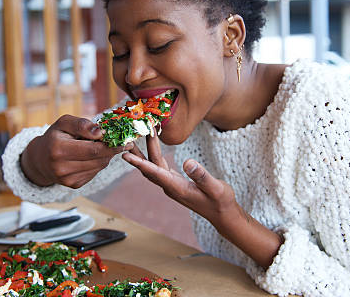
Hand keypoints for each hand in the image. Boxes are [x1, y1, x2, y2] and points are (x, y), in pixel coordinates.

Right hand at [21, 115, 131, 187]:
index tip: (126, 139)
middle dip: (113, 149)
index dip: (112, 145)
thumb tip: (101, 132)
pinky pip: (95, 172)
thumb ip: (82, 124)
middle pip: (98, 159)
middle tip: (124, 141)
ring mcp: (68, 179)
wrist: (40, 159)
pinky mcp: (74, 185)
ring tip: (104, 145)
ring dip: (106, 155)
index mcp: (58, 149)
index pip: (93, 149)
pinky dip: (98, 162)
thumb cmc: (55, 136)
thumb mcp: (64, 123)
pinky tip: (93, 156)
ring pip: (99, 166)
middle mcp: (62, 167)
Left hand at [122, 129, 239, 227]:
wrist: (223, 214)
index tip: (125, 155)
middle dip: (140, 150)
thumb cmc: (221, 202)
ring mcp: (171, 185)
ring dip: (144, 152)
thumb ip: (201, 176)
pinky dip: (153, 156)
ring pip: (153, 167)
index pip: (154, 173)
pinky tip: (152, 147)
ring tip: (134, 138)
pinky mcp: (175, 182)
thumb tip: (187, 162)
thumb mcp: (216, 188)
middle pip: (150, 167)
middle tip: (132, 134)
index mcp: (177, 188)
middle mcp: (170, 187)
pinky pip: (159, 167)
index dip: (139, 163)